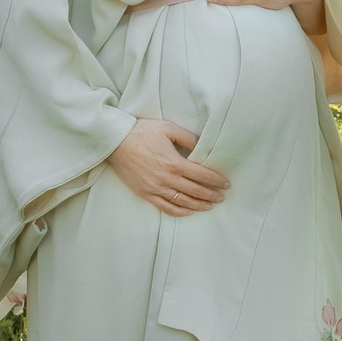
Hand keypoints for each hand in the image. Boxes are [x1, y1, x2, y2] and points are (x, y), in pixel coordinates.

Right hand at [106, 118, 227, 216]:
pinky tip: (189, 211)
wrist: (116, 143)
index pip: (202, 175)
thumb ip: (188, 138)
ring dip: (198, 205)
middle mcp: (167, 179)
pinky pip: (166, 207)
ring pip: (183, 202)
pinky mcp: (146, 194)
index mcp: (175, 162)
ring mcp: (156, 188)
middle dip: (211, 195)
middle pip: (195, 191)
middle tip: (221, 197)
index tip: (226, 184)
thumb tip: (202, 146)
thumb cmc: (142, 133)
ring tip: (209, 205)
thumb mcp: (168, 129)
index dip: (216, 181)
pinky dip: (180, 212)